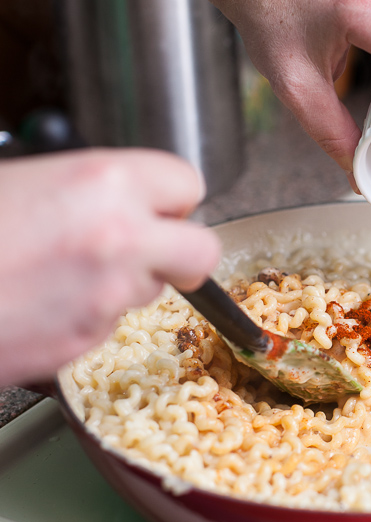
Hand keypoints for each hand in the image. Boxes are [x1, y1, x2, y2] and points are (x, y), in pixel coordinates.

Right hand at [0, 149, 220, 385]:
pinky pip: (109, 325)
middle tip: (147, 247)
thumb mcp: (19, 179)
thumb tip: (116, 195)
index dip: (169, 197)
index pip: (186, 183)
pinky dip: (87, 315)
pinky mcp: (84, 342)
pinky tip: (41, 300)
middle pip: (201, 249)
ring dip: (124, 281)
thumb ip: (84, 187)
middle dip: (179, 250)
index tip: (154, 205)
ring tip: (60, 271)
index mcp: (105, 182)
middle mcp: (122, 239)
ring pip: (153, 290)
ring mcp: (108, 297)